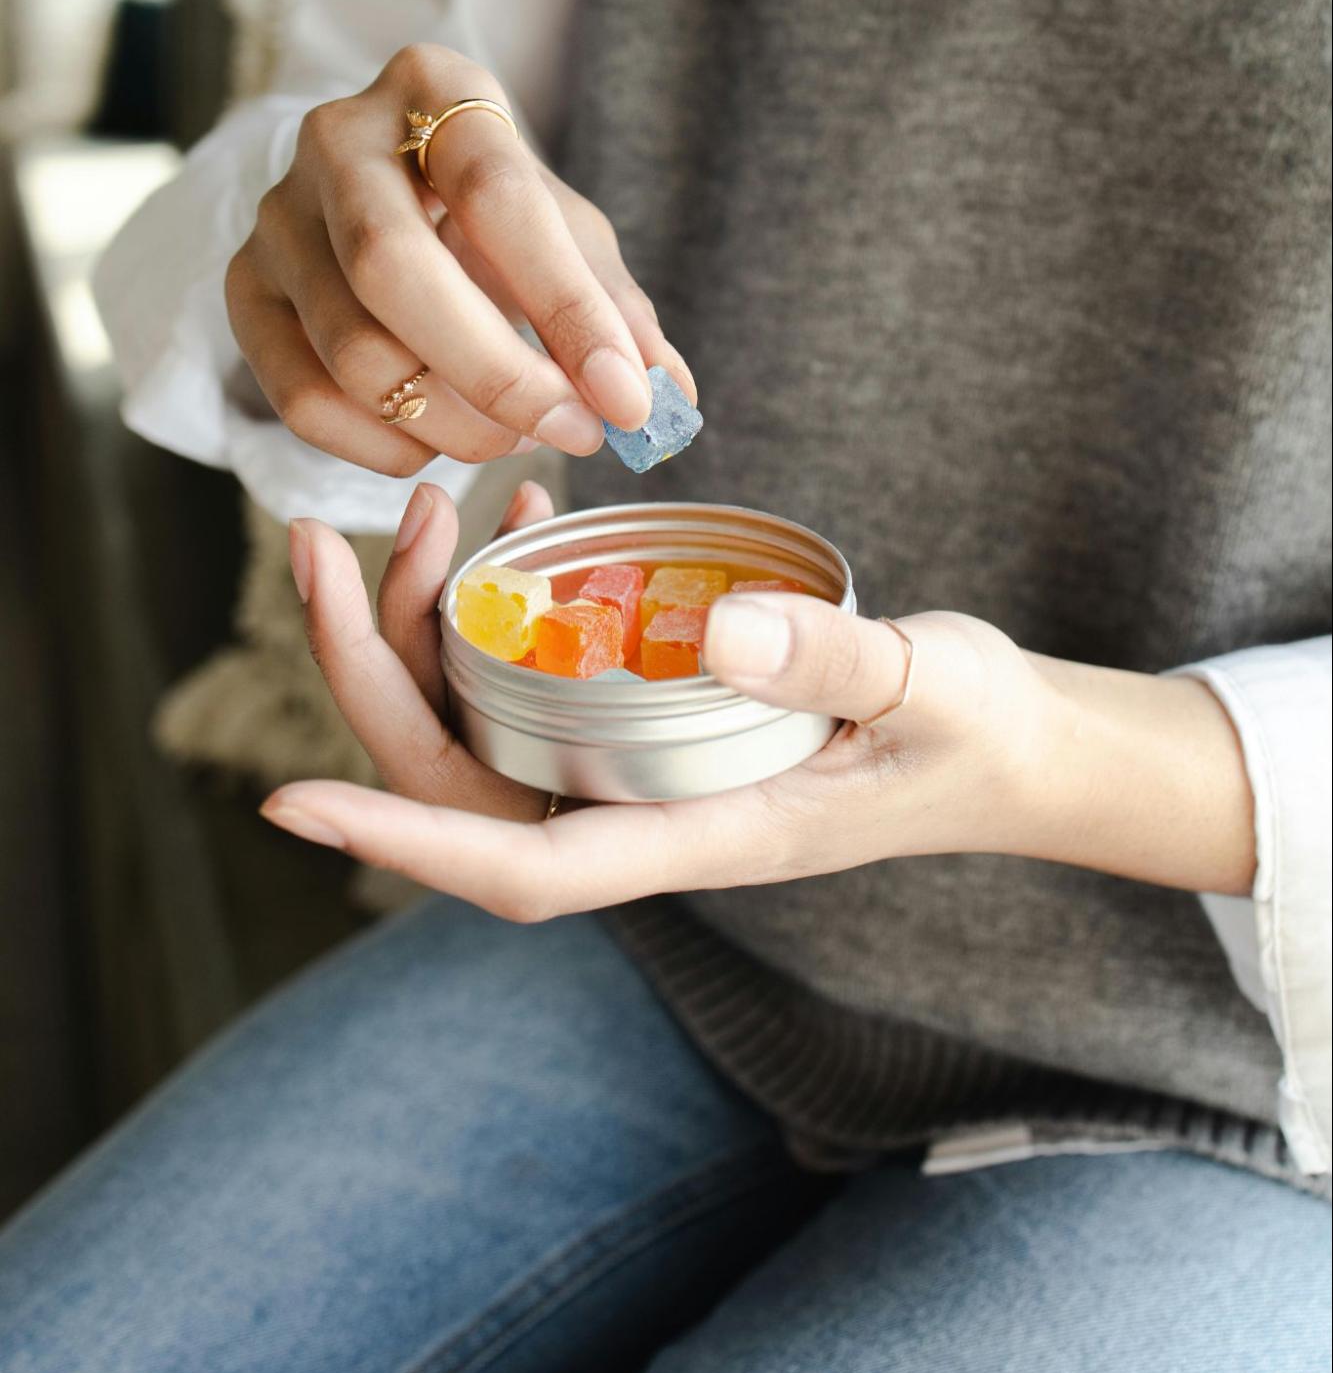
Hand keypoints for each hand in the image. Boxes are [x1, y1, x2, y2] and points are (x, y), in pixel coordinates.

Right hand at [225, 42, 693, 475]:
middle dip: (496, 376)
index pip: (497, 195)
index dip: (567, 307)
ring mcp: (276, 218)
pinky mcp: (244, 291)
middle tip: (572, 431)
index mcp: (434, 88)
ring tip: (517, 434)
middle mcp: (336, 139)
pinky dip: (388, 445)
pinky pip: (304, 401)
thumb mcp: (567, 233)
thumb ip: (616, 310)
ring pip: (351, 352)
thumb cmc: (493, 212)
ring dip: (453, 423)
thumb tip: (665, 399)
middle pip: (392, 270)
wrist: (389, 193)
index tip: (626, 397)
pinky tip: (442, 440)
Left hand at [262, 487, 1257, 914]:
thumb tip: (719, 628)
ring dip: (428, 625)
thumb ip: (837, 658)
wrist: (1016, 750)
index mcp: (704, 835)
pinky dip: (508, 604)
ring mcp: (647, 770)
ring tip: (427, 506)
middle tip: (324, 544)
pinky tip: (531, 517)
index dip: (404, 840)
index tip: (289, 801)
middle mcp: (651, 813)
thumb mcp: (931, 685)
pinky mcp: (658, 723)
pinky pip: (543, 681)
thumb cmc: (979, 732)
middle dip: (372, 672)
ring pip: (488, 722)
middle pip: (465, 776)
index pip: (525, 866)